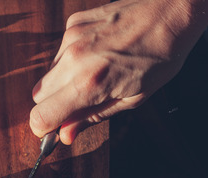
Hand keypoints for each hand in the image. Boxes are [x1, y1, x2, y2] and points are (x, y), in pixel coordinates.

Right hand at [30, 0, 207, 143]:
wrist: (170, 11)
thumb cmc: (159, 57)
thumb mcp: (131, 99)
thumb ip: (92, 117)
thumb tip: (65, 135)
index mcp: (89, 84)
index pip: (41, 115)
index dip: (43, 128)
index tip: (53, 130)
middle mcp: (73, 60)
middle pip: (38, 96)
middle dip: (53, 105)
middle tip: (78, 103)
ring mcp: (71, 38)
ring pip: (47, 74)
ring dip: (62, 83)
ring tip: (94, 74)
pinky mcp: (73, 24)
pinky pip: (59, 53)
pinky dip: (70, 61)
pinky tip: (95, 55)